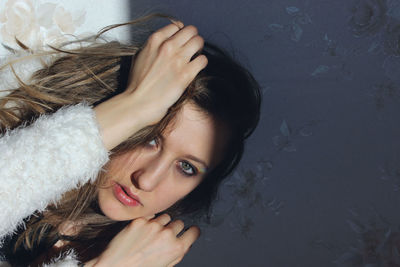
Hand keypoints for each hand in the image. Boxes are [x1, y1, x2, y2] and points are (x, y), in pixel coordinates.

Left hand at [88, 214, 199, 266]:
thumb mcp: (165, 266)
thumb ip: (177, 253)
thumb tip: (186, 242)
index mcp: (176, 249)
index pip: (194, 231)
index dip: (191, 233)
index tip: (187, 233)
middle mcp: (167, 235)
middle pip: (179, 223)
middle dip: (173, 229)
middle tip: (162, 239)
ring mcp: (153, 226)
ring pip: (165, 217)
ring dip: (161, 224)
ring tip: (149, 236)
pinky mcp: (140, 220)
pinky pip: (151, 216)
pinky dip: (148, 221)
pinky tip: (141, 232)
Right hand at [94, 23, 206, 149]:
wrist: (137, 103)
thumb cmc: (137, 84)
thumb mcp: (141, 56)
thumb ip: (154, 47)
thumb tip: (166, 43)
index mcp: (154, 40)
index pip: (176, 26)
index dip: (180, 34)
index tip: (180, 42)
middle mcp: (167, 46)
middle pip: (191, 30)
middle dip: (192, 39)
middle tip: (190, 49)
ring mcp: (178, 59)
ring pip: (199, 42)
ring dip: (198, 49)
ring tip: (193, 58)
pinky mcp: (186, 74)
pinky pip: (202, 60)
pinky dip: (201, 63)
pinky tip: (194, 70)